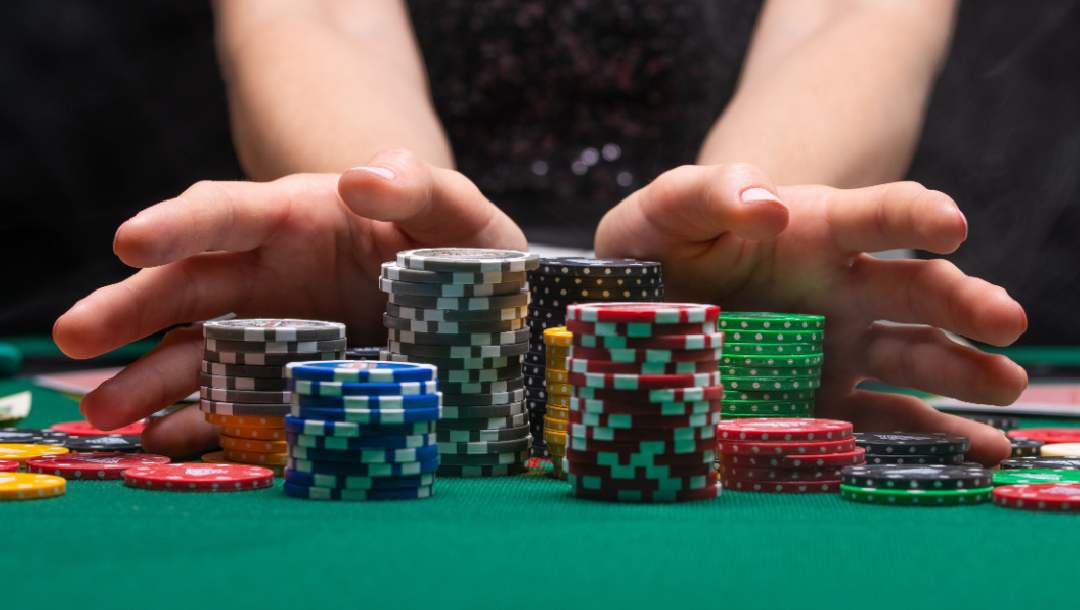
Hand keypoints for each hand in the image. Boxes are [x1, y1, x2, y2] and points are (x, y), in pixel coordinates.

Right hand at [53, 149, 524, 455]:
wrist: (470, 305)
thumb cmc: (456, 246)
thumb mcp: (455, 212)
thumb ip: (419, 187)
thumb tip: (360, 178)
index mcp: (297, 219)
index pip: (227, 213)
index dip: (180, 225)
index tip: (130, 239)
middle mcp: (269, 275)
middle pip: (188, 284)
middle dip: (131, 307)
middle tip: (74, 336)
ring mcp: (273, 333)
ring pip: (198, 350)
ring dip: (150, 378)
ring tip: (105, 410)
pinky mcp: (289, 384)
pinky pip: (235, 403)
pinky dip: (203, 423)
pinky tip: (169, 443)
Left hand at [595, 164, 1027, 464]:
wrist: (651, 303)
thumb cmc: (665, 245)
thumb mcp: (666, 211)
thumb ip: (707, 194)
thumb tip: (770, 206)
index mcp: (814, 232)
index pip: (876, 215)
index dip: (914, 215)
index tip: (950, 222)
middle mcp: (843, 289)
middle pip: (915, 288)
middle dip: (963, 300)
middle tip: (1004, 319)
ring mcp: (841, 347)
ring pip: (914, 357)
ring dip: (963, 371)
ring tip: (1006, 387)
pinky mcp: (826, 401)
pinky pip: (882, 421)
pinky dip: (927, 436)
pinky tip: (973, 454)